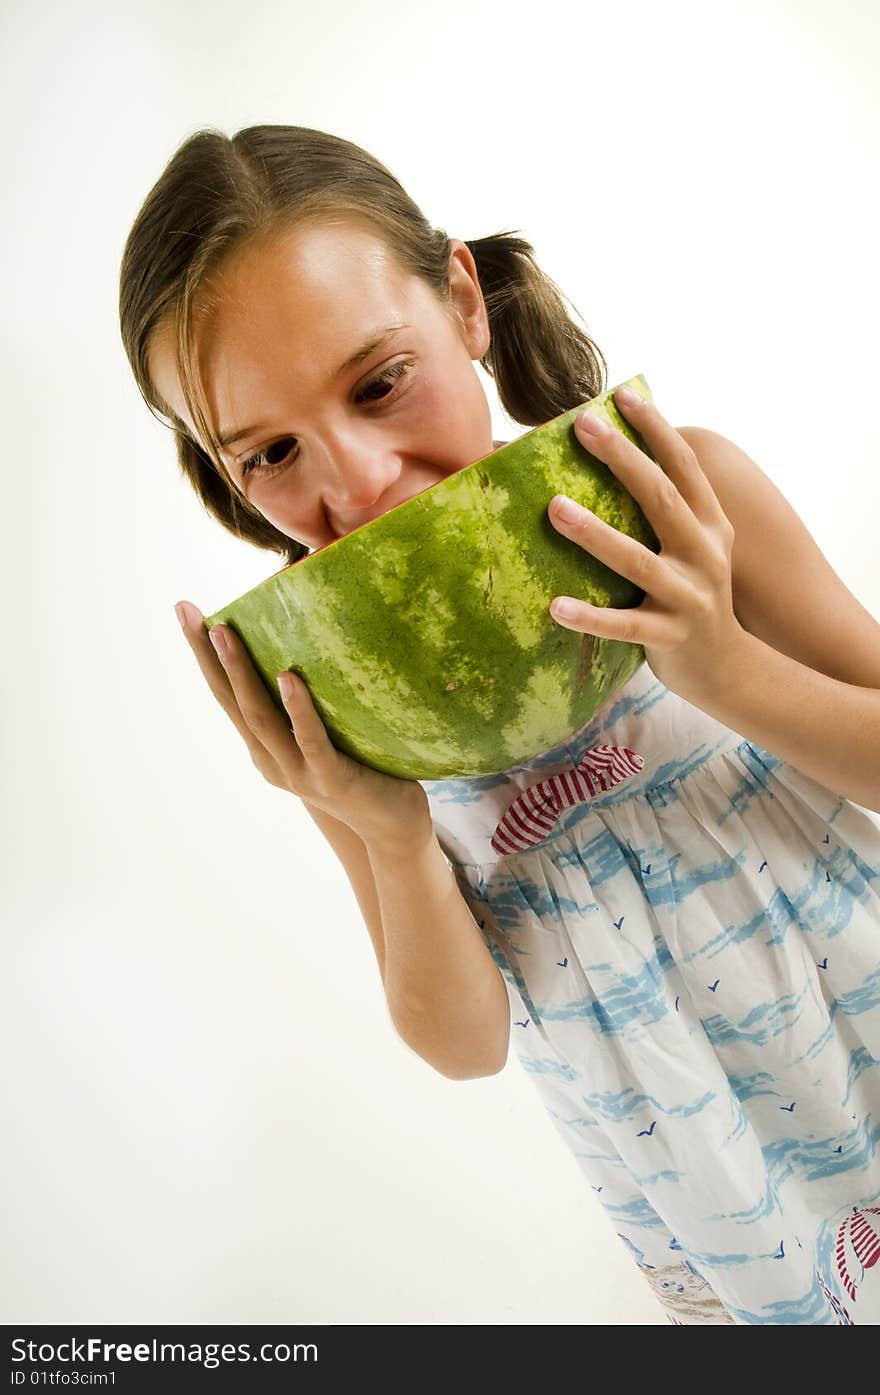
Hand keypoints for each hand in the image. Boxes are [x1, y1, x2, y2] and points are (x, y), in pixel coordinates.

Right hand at [174, 601, 430, 847]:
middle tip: (187, 611)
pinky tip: (288, 678)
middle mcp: (270, 759)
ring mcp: (298, 771)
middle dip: (206, 655)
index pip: (226, 693)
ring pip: (261, 718)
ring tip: (224, 631)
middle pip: (231, 700)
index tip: (185, 609)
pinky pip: (311, 740)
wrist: (392, 827)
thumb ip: (309, 698)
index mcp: (264, 746)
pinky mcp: (331, 778)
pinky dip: (297, 709)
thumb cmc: (362, 768)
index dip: (202, 654)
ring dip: (240, 673)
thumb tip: (308, 636)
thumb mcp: (325, 730)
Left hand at [547, 387, 742, 701]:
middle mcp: (704, 553)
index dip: (654, 427)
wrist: (729, 667)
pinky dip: (590, 617)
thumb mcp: (696, 545)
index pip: (683, 465)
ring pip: (637, 560)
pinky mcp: (670, 636)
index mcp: (711, 524)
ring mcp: (688, 596)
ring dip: (594, 533)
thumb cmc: (693, 594)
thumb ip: (668, 506)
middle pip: (661, 498)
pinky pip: (624, 625)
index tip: (620, 394)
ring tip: (554, 507)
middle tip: (583, 425)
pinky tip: (555, 606)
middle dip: (622, 459)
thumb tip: (614, 457)